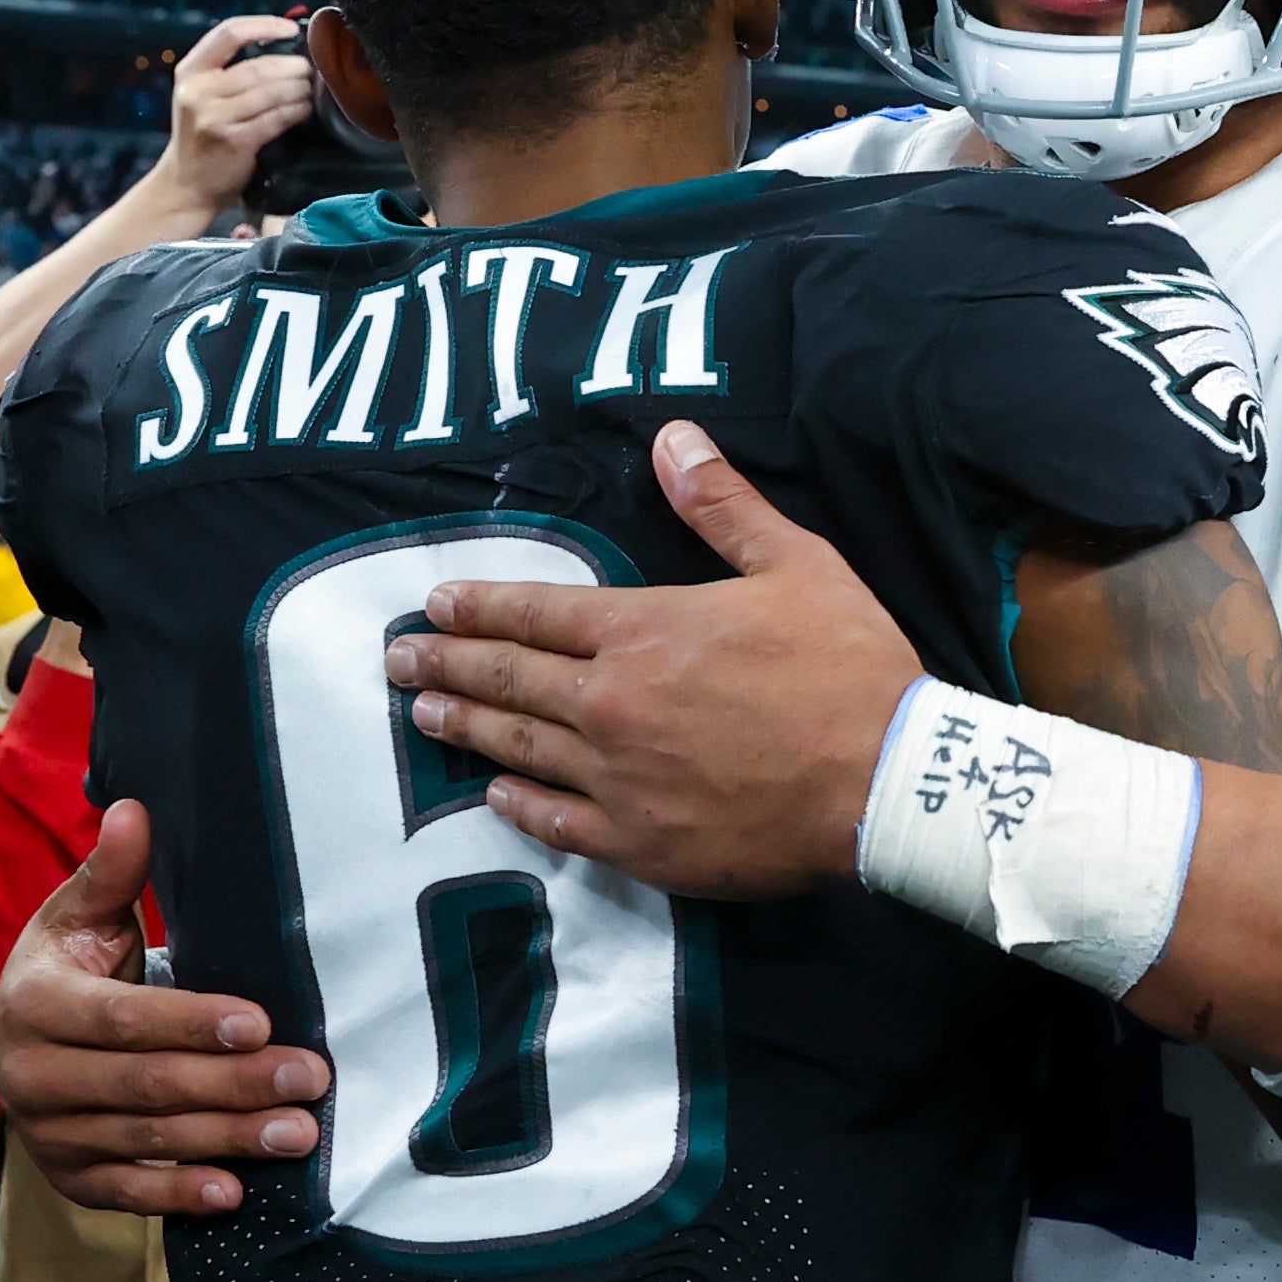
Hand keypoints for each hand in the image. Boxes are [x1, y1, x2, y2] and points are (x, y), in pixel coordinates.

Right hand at [0, 799, 323, 1213]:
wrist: (19, 1039)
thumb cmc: (67, 967)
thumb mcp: (79, 917)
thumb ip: (111, 873)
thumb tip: (135, 809)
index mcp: (35, 1004)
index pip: (122, 1019)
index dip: (191, 1022)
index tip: (260, 1021)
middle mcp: (30, 1076)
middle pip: (146, 1085)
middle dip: (234, 1084)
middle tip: (310, 1077)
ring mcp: (48, 1133)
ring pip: (148, 1140)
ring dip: (228, 1140)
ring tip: (299, 1133)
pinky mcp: (68, 1177)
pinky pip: (127, 1192)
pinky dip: (179, 1195)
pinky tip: (235, 1193)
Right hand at [152, 16, 312, 222]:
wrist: (186, 184)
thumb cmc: (202, 134)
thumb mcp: (201, 94)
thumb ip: (228, 70)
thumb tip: (282, 42)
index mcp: (190, 71)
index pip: (229, 32)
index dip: (264, 25)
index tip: (291, 30)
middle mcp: (198, 91)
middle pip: (257, 66)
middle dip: (291, 65)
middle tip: (310, 68)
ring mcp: (214, 118)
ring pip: (270, 92)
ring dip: (298, 88)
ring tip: (310, 88)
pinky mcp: (234, 141)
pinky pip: (275, 119)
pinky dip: (295, 111)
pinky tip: (304, 110)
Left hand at [388, 422, 919, 899]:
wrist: (887, 784)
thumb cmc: (848, 668)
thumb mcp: (796, 565)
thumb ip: (722, 506)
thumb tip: (672, 438)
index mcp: (644, 631)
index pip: (537, 613)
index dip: (479, 606)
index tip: (434, 605)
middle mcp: (612, 704)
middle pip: (509, 679)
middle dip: (446, 664)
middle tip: (395, 661)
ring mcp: (619, 780)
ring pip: (520, 749)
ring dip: (466, 727)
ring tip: (423, 714)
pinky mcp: (640, 843)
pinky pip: (559, 823)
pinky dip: (520, 807)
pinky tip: (496, 796)